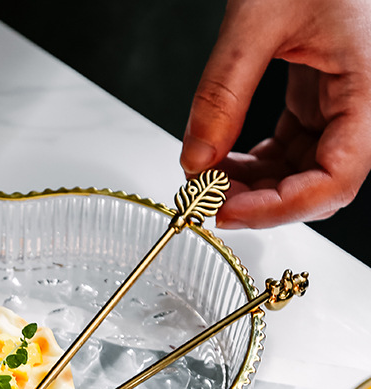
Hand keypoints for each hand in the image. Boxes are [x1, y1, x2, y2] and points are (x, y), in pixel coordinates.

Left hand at [180, 0, 370, 227]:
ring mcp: (341, 101)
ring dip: (251, 185)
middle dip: (258, 199)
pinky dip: (253, 163)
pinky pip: (290, 147)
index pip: (336, 178)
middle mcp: (362, 100)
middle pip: (316, 183)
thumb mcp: (258, 18)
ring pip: (300, 171)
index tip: (227, 211)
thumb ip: (223, 93)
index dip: (281, 207)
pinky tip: (220, 160)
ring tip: (205, 179)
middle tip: (205, 197)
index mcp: (369, 84)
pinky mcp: (318, 96)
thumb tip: (195, 160)